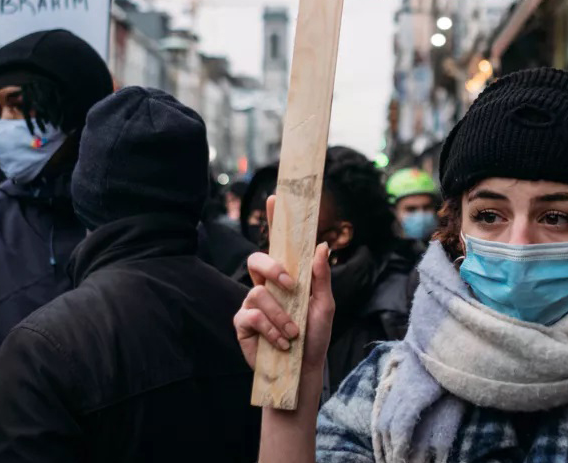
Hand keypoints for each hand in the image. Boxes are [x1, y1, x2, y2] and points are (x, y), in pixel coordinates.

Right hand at [234, 196, 334, 372]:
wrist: (302, 370)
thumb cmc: (314, 336)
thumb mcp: (325, 305)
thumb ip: (320, 277)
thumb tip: (322, 245)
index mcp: (286, 276)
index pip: (277, 244)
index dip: (274, 220)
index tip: (274, 197)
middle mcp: (265, 285)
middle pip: (256, 259)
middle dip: (273, 268)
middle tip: (291, 285)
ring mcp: (252, 303)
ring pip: (259, 292)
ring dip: (282, 315)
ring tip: (293, 332)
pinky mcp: (242, 324)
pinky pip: (252, 315)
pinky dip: (271, 329)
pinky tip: (281, 342)